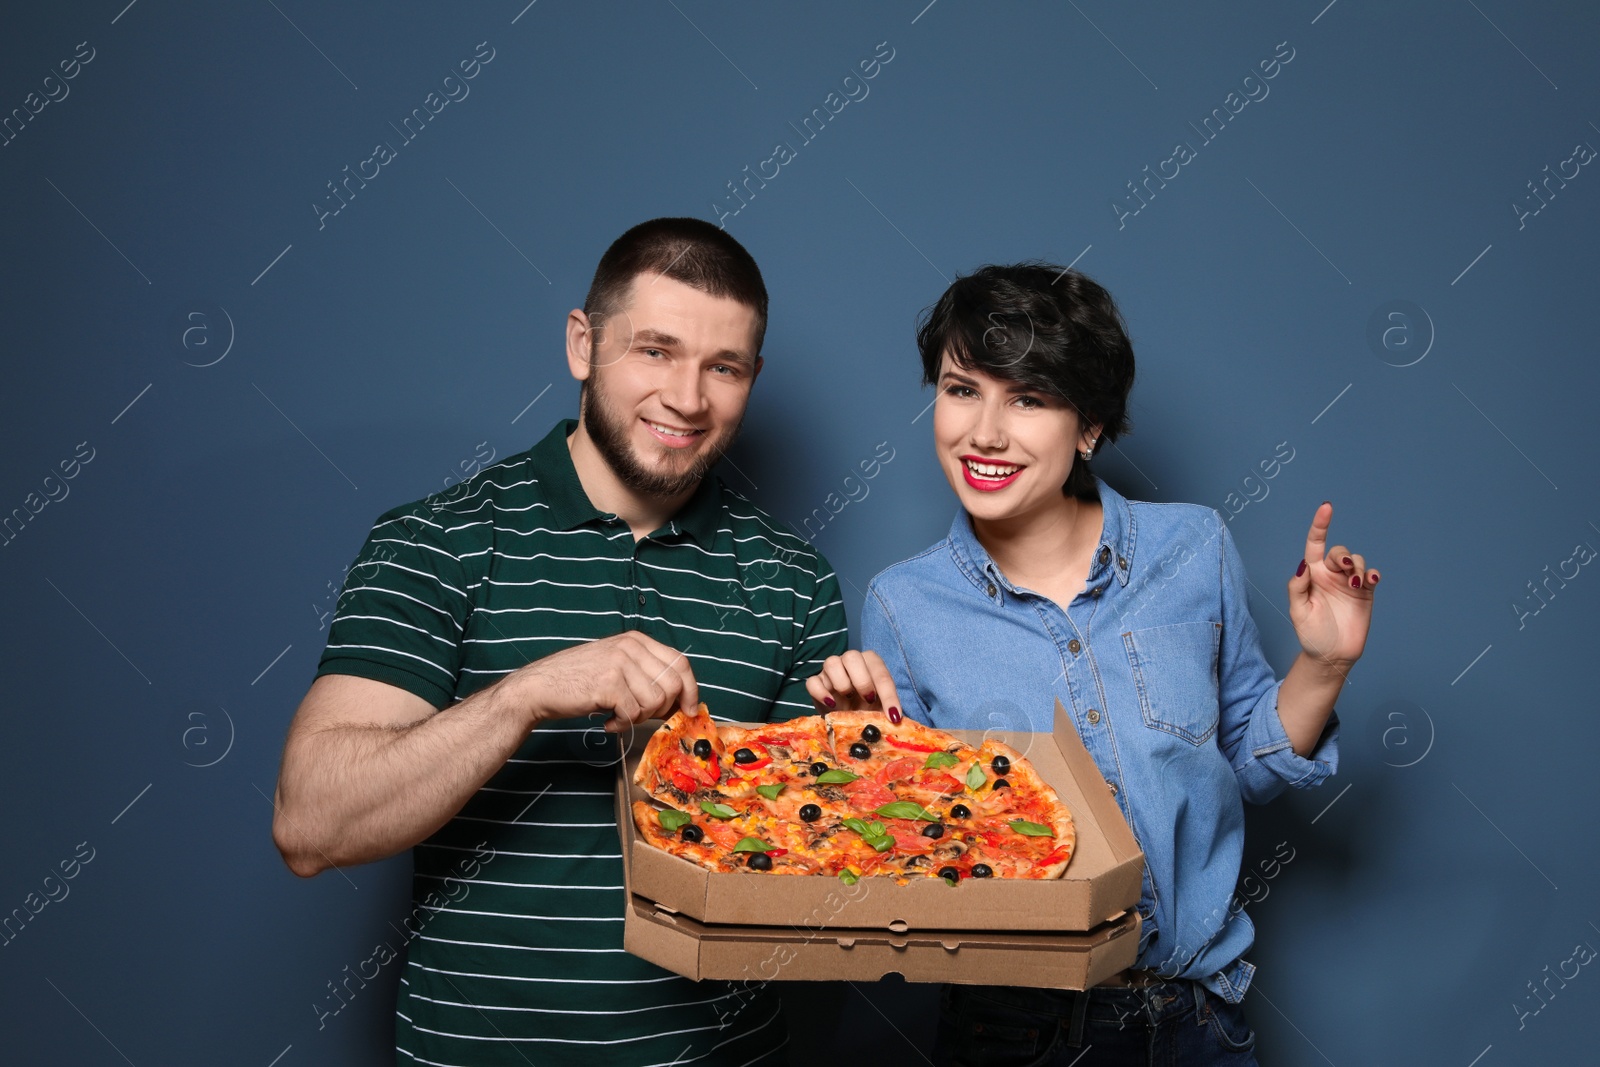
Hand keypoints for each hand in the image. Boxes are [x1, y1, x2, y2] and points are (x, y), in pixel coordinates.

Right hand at [516, 632, 697, 732]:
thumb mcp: (617, 665)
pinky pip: (633, 714)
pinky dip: (621, 725)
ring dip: (639, 717)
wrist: (540, 686)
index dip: (690, 690)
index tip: (690, 710)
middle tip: (640, 715)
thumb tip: (682, 698)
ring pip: (655, 702)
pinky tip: (607, 721)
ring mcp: (619, 663)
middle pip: (673, 685)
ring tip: (618, 714)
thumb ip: (646, 673)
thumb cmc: (580, 680)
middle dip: (663, 709)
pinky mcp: (609, 684)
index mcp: (637, 640)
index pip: (680, 663)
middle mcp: (631, 647)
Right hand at [805, 650, 903, 721]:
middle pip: (852, 656)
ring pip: (831, 663)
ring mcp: (830, 671)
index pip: (880, 672)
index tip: (893, 716)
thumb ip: (889, 711)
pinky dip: (821, 693)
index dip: (889, 695)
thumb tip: (897, 720)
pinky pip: (813, 681)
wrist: (844, 720)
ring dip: (841, 683)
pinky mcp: (815, 683)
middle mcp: (850, 662)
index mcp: (870, 663)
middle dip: (862, 680)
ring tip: (848, 699)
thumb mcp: (880, 711)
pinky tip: (831, 704)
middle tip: (868, 700)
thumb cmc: (866, 710)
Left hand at [1287, 501, 1378, 670]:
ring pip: (1356, 560)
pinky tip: (1370, 579)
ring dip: (1357, 567)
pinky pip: (1371, 575)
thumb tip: (1302, 565)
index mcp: (1312, 575)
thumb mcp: (1298, 612)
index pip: (1315, 544)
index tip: (1326, 507)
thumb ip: (1297, 587)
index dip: (1320, 525)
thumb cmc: (1311, 634)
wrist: (1332, 655)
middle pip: (1339, 551)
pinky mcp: (1365, 593)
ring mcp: (1349, 583)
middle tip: (1344, 570)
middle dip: (1343, 556)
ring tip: (1355, 583)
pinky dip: (1372, 573)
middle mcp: (1330, 575)